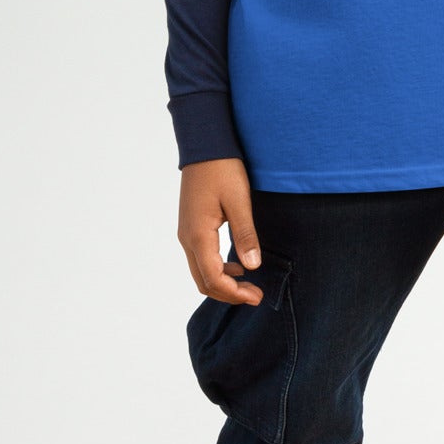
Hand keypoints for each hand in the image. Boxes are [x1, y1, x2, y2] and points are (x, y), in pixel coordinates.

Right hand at [178, 158, 263, 303]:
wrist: (204, 146)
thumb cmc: (222, 169)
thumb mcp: (239, 201)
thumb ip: (245, 235)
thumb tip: (252, 266)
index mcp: (199, 235)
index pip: (213, 278)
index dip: (234, 294)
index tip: (257, 297)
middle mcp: (187, 238)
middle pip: (203, 281)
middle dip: (229, 294)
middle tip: (256, 296)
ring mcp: (186, 233)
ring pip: (200, 271)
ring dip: (223, 283)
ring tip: (249, 284)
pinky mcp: (191, 227)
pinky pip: (200, 258)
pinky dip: (217, 270)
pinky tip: (238, 266)